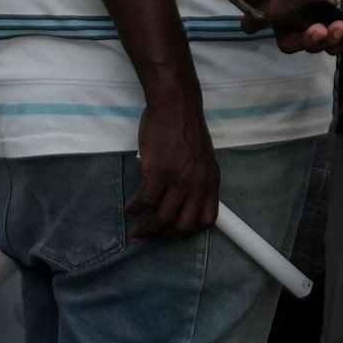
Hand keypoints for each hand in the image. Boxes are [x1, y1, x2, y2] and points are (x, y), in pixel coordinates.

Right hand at [129, 93, 219, 242]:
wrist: (175, 106)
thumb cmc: (185, 129)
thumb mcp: (202, 158)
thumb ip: (197, 179)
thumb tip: (184, 198)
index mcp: (211, 181)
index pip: (207, 219)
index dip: (190, 232)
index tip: (174, 232)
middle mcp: (198, 184)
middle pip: (183, 225)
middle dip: (165, 236)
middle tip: (150, 236)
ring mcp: (180, 179)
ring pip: (163, 218)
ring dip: (147, 229)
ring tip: (136, 231)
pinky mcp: (159, 172)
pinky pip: (146, 201)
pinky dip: (136, 209)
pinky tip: (130, 208)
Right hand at [254, 0, 342, 54]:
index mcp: (270, 7)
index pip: (253, 21)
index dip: (253, 25)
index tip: (259, 23)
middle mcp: (286, 23)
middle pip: (290, 43)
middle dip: (306, 40)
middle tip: (319, 29)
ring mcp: (307, 29)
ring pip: (315, 46)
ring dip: (329, 42)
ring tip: (341, 28)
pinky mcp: (327, 30)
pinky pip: (335, 45)